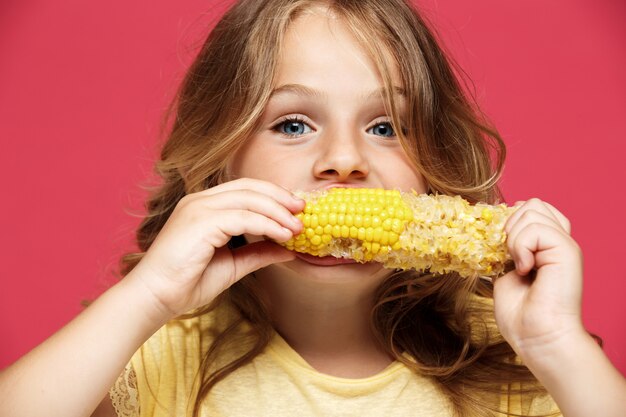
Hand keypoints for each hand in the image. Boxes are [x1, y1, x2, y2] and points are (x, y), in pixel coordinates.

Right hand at [126, 178, 303, 319]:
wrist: (155, 298)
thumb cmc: (186, 283)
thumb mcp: (233, 265)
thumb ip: (258, 253)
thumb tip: (289, 249)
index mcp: (204, 206)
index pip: (245, 189)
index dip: (273, 196)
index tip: (296, 209)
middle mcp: (200, 200)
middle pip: (249, 187)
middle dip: (280, 197)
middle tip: (303, 210)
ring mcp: (198, 208)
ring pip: (249, 199)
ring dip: (278, 212)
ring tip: (297, 227)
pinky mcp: (200, 221)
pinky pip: (243, 217)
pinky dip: (267, 224)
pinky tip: (283, 236)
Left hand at [493, 198, 584, 359]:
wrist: (536, 338)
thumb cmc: (521, 316)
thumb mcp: (505, 272)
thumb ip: (508, 248)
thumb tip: (497, 228)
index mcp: (546, 246)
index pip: (529, 209)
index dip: (510, 222)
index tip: (501, 250)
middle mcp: (558, 242)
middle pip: (532, 204)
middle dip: (510, 226)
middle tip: (510, 257)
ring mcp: (564, 245)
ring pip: (531, 209)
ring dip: (514, 238)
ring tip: (518, 265)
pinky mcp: (568, 251)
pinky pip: (535, 228)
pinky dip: (520, 246)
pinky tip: (524, 269)